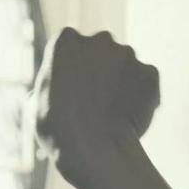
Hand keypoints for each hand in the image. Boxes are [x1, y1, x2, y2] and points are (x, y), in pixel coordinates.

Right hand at [31, 27, 160, 188]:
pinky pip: (146, 81)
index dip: (73, 70)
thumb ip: (52, 83)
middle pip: (102, 52)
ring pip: (126, 66)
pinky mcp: (150, 72)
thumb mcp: (37, 102)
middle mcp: (99, 39)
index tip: (73, 90)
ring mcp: (127, 54)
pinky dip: (143, 95)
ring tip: (113, 114)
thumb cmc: (58, 130)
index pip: (72, 47)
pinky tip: (130, 117)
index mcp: (66, 40)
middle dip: (101, 71)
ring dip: (122, 83)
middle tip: (96, 102)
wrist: (93, 149)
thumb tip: (56, 87)